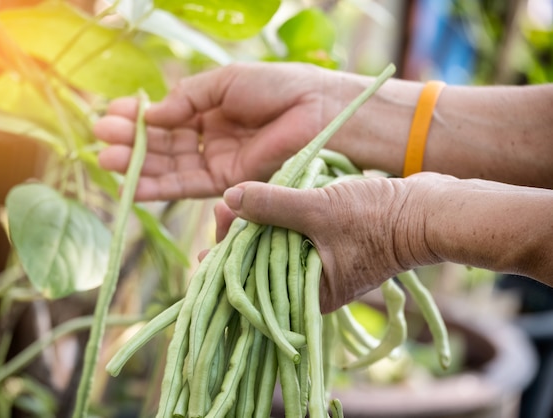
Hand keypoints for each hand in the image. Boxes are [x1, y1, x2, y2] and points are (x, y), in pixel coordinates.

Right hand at [94, 62, 349, 200]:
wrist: (313, 110)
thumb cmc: (275, 87)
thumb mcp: (223, 82)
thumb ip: (187, 99)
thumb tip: (150, 116)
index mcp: (208, 109)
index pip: (165, 117)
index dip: (138, 117)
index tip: (111, 113)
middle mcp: (208, 137)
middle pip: (162, 144)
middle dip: (130, 141)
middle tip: (101, 137)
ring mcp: (216, 161)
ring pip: (168, 167)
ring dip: (136, 165)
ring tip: (105, 159)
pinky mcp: (226, 182)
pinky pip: (185, 186)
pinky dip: (157, 187)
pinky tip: (130, 185)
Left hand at [217, 173, 446, 311]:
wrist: (429, 211)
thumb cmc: (378, 219)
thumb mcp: (319, 210)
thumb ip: (273, 205)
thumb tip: (228, 197)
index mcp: (309, 295)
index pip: (255, 286)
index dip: (228, 260)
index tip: (214, 232)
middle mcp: (312, 287)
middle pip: (262, 266)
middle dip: (240, 238)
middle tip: (224, 207)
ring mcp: (323, 266)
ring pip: (278, 248)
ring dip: (259, 226)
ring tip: (237, 201)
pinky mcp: (331, 247)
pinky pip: (295, 237)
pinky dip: (281, 221)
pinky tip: (266, 203)